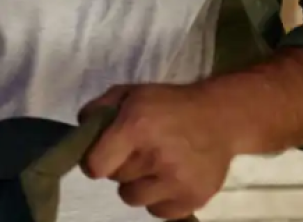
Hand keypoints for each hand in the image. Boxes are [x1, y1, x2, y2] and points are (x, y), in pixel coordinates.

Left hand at [80, 83, 236, 219]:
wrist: (221, 118)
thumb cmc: (169, 104)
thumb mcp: (130, 93)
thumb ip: (99, 109)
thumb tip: (81, 129)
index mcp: (136, 128)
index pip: (96, 165)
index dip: (94, 161)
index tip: (102, 154)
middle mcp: (156, 158)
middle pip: (116, 179)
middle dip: (121, 166)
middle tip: (138, 151)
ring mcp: (177, 182)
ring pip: (133, 198)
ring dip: (138, 185)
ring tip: (153, 167)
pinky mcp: (193, 199)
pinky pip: (157, 211)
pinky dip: (158, 199)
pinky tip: (168, 179)